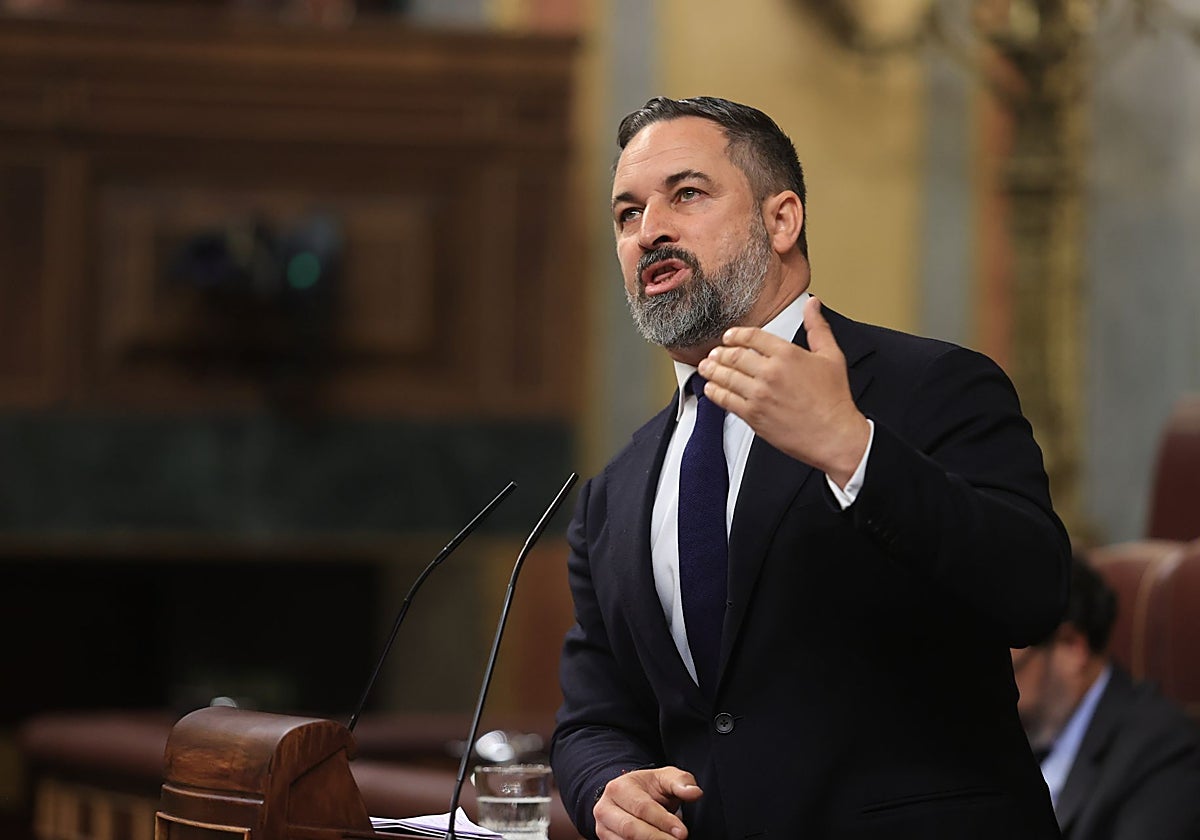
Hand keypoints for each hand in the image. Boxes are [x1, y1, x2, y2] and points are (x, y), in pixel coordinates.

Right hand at [593, 766, 702, 839]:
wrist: (629, 798)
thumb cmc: (649, 788)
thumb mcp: (665, 778)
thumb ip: (681, 782)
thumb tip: (694, 792)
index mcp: (618, 788)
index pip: (642, 808)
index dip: (663, 821)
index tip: (683, 832)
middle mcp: (605, 809)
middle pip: (630, 829)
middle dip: (657, 838)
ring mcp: (603, 828)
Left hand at [697, 296, 869, 487]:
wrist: (834, 435)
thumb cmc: (834, 400)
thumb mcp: (831, 356)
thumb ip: (818, 328)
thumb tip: (812, 306)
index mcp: (787, 355)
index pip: (752, 337)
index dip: (736, 335)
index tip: (729, 337)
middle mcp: (770, 372)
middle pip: (734, 356)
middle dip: (721, 353)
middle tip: (714, 353)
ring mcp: (759, 394)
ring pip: (726, 377)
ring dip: (712, 370)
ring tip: (706, 367)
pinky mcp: (753, 415)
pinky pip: (726, 400)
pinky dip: (715, 392)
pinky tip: (710, 388)